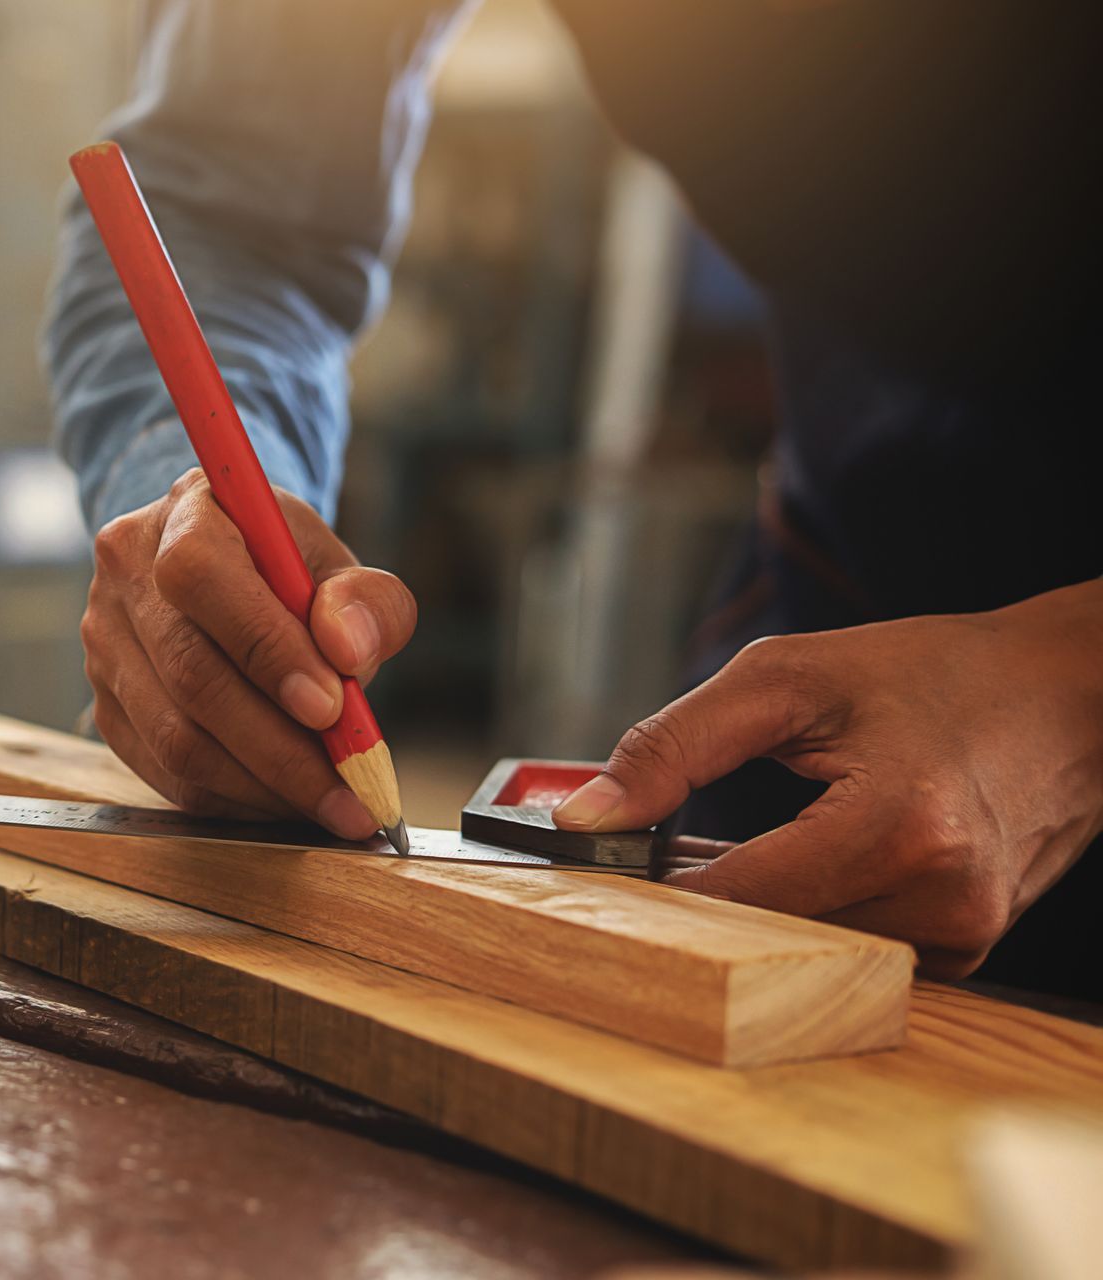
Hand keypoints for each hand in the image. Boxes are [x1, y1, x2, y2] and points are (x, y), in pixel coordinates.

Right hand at [82, 467, 416, 837]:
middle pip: (190, 673)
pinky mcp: (105, 706)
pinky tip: (284, 801)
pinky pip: (165, 772)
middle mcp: (126, 574)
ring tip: (331, 802)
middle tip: (350, 785)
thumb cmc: (285, 569)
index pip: (202, 576)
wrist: (223, 570)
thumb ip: (366, 600)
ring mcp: (105, 644)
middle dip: (280, 745)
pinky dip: (233, 799)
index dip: (265, 648)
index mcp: (184, 513)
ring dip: (262, 784)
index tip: (331, 706)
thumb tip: (348, 651)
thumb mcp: (339, 565)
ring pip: (176, 737)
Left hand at [553, 580, 1102, 977]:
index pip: (737, 895)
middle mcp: (942, 897)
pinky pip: (852, 951)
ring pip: (804, 951)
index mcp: (900, 825)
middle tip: (666, 848)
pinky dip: (811, 914)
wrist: (1069, 694)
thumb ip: (673, 746)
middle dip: (703, 898)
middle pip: (767, 935)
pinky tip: (803, 863)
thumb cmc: (931, 674)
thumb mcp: (786, 678)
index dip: (658, 885)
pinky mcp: (967, 950)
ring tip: (743, 840)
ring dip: (757, 909)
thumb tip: (587, 817)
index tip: (608, 867)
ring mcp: (963, 935)